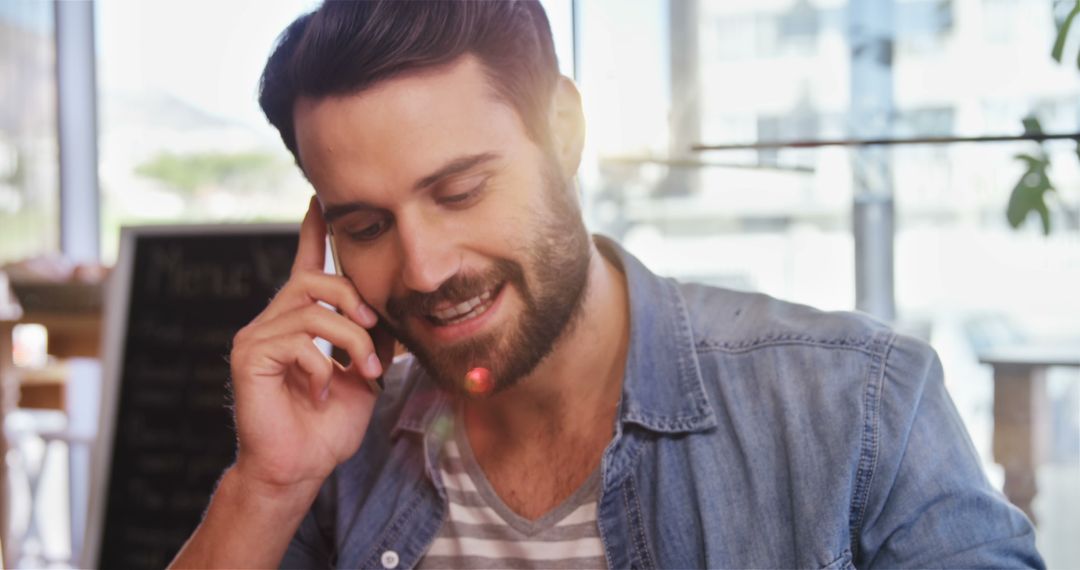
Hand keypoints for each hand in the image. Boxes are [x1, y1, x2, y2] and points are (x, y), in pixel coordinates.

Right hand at [228, 196, 394, 491]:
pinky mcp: (248, 357)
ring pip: (313, 311)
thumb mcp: (364, 376)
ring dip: (351, 342)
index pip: (305, 266)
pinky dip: (321, 368)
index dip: (313, 232)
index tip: (319, 199)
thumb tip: (386, 310)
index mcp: (300, 322)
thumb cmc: (327, 426)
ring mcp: (257, 337)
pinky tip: (320, 391)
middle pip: (316, 280)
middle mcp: (273, 321)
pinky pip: (297, 342)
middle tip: (374, 336)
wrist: (300, 468)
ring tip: (364, 373)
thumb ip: (372, 339)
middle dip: (355, 301)